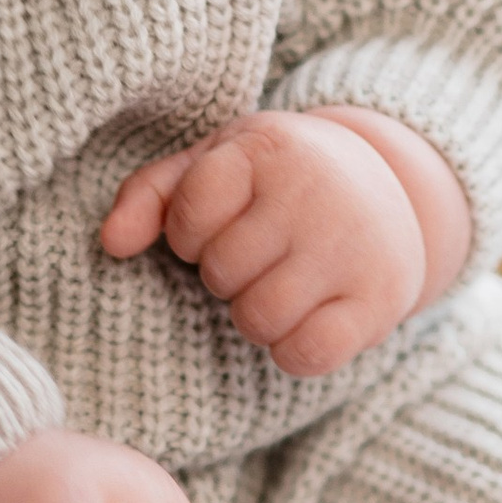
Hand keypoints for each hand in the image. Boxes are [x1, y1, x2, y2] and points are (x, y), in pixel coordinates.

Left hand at [100, 107, 469, 379]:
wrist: (391, 185)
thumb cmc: (279, 179)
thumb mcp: (215, 164)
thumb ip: (151, 196)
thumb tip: (110, 243)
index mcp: (268, 148)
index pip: (188, 220)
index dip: (192, 233)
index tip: (226, 218)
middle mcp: (316, 192)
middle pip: (222, 273)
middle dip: (227, 273)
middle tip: (261, 252)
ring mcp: (354, 247)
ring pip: (259, 319)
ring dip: (257, 313)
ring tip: (280, 281)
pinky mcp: (381, 299)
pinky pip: (306, 354)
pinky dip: (294, 350)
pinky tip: (307, 316)